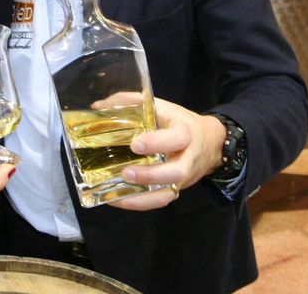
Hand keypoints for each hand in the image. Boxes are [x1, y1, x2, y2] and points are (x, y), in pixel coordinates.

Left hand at [94, 96, 225, 211]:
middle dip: (151, 175)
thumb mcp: (160, 107)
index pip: (177, 138)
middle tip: (126, 173)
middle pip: (176, 172)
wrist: (208, 142)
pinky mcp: (176, 189)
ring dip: (143, 197)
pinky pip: (160, 201)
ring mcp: (182, 177)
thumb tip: (98, 107)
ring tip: (116, 195)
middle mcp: (187, 158)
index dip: (157, 143)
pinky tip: (117, 200)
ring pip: (169, 193)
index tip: (135, 145)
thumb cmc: (177, 122)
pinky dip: (140, 203)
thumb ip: (131, 102)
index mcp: (184, 132)